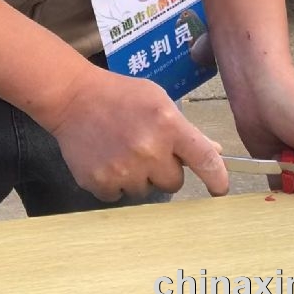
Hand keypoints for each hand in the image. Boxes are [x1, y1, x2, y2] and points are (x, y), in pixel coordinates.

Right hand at [45, 67, 229, 201]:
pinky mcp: (100, 183)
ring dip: (139, 177)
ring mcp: (123, 169)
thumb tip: (215, 153)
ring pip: (146, 191)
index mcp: (168, 125)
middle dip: (164, 170)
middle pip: (174, 183)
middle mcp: (149, 150)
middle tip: (146, 149)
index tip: (220, 190)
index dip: (217, 179)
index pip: (205, 160)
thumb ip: (185, 129)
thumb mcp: (158, 101)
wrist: (73, 97)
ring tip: (122, 150)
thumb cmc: (121, 96)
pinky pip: (119, 196)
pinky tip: (106, 159)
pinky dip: (115, 183)